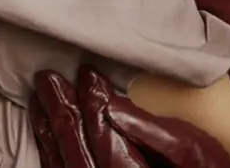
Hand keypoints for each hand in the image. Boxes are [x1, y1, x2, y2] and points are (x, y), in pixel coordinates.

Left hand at [30, 64, 229, 167]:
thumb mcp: (189, 148)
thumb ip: (153, 131)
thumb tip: (114, 107)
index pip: (106, 140)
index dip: (93, 104)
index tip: (86, 73)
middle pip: (79, 155)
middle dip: (62, 113)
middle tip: (49, 79)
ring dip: (50, 133)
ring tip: (39, 98)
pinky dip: (51, 154)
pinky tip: (45, 132)